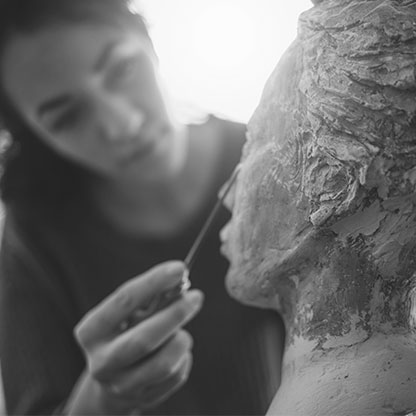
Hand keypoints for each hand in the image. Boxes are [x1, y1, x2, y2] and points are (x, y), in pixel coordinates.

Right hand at [73, 261, 202, 413]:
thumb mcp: (129, 312)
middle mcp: (101, 361)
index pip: (124, 300)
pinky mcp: (143, 399)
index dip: (154, 281)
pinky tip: (175, 351)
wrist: (112, 380)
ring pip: (164, 363)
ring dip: (181, 340)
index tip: (179, 268)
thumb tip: (179, 280)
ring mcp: (121, 385)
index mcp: (91, 331)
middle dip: (175, 314)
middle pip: (144, 339)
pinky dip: (184, 357)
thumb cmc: (124, 333)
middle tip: (196, 297)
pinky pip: (176, 375)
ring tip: (181, 331)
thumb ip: (152, 296)